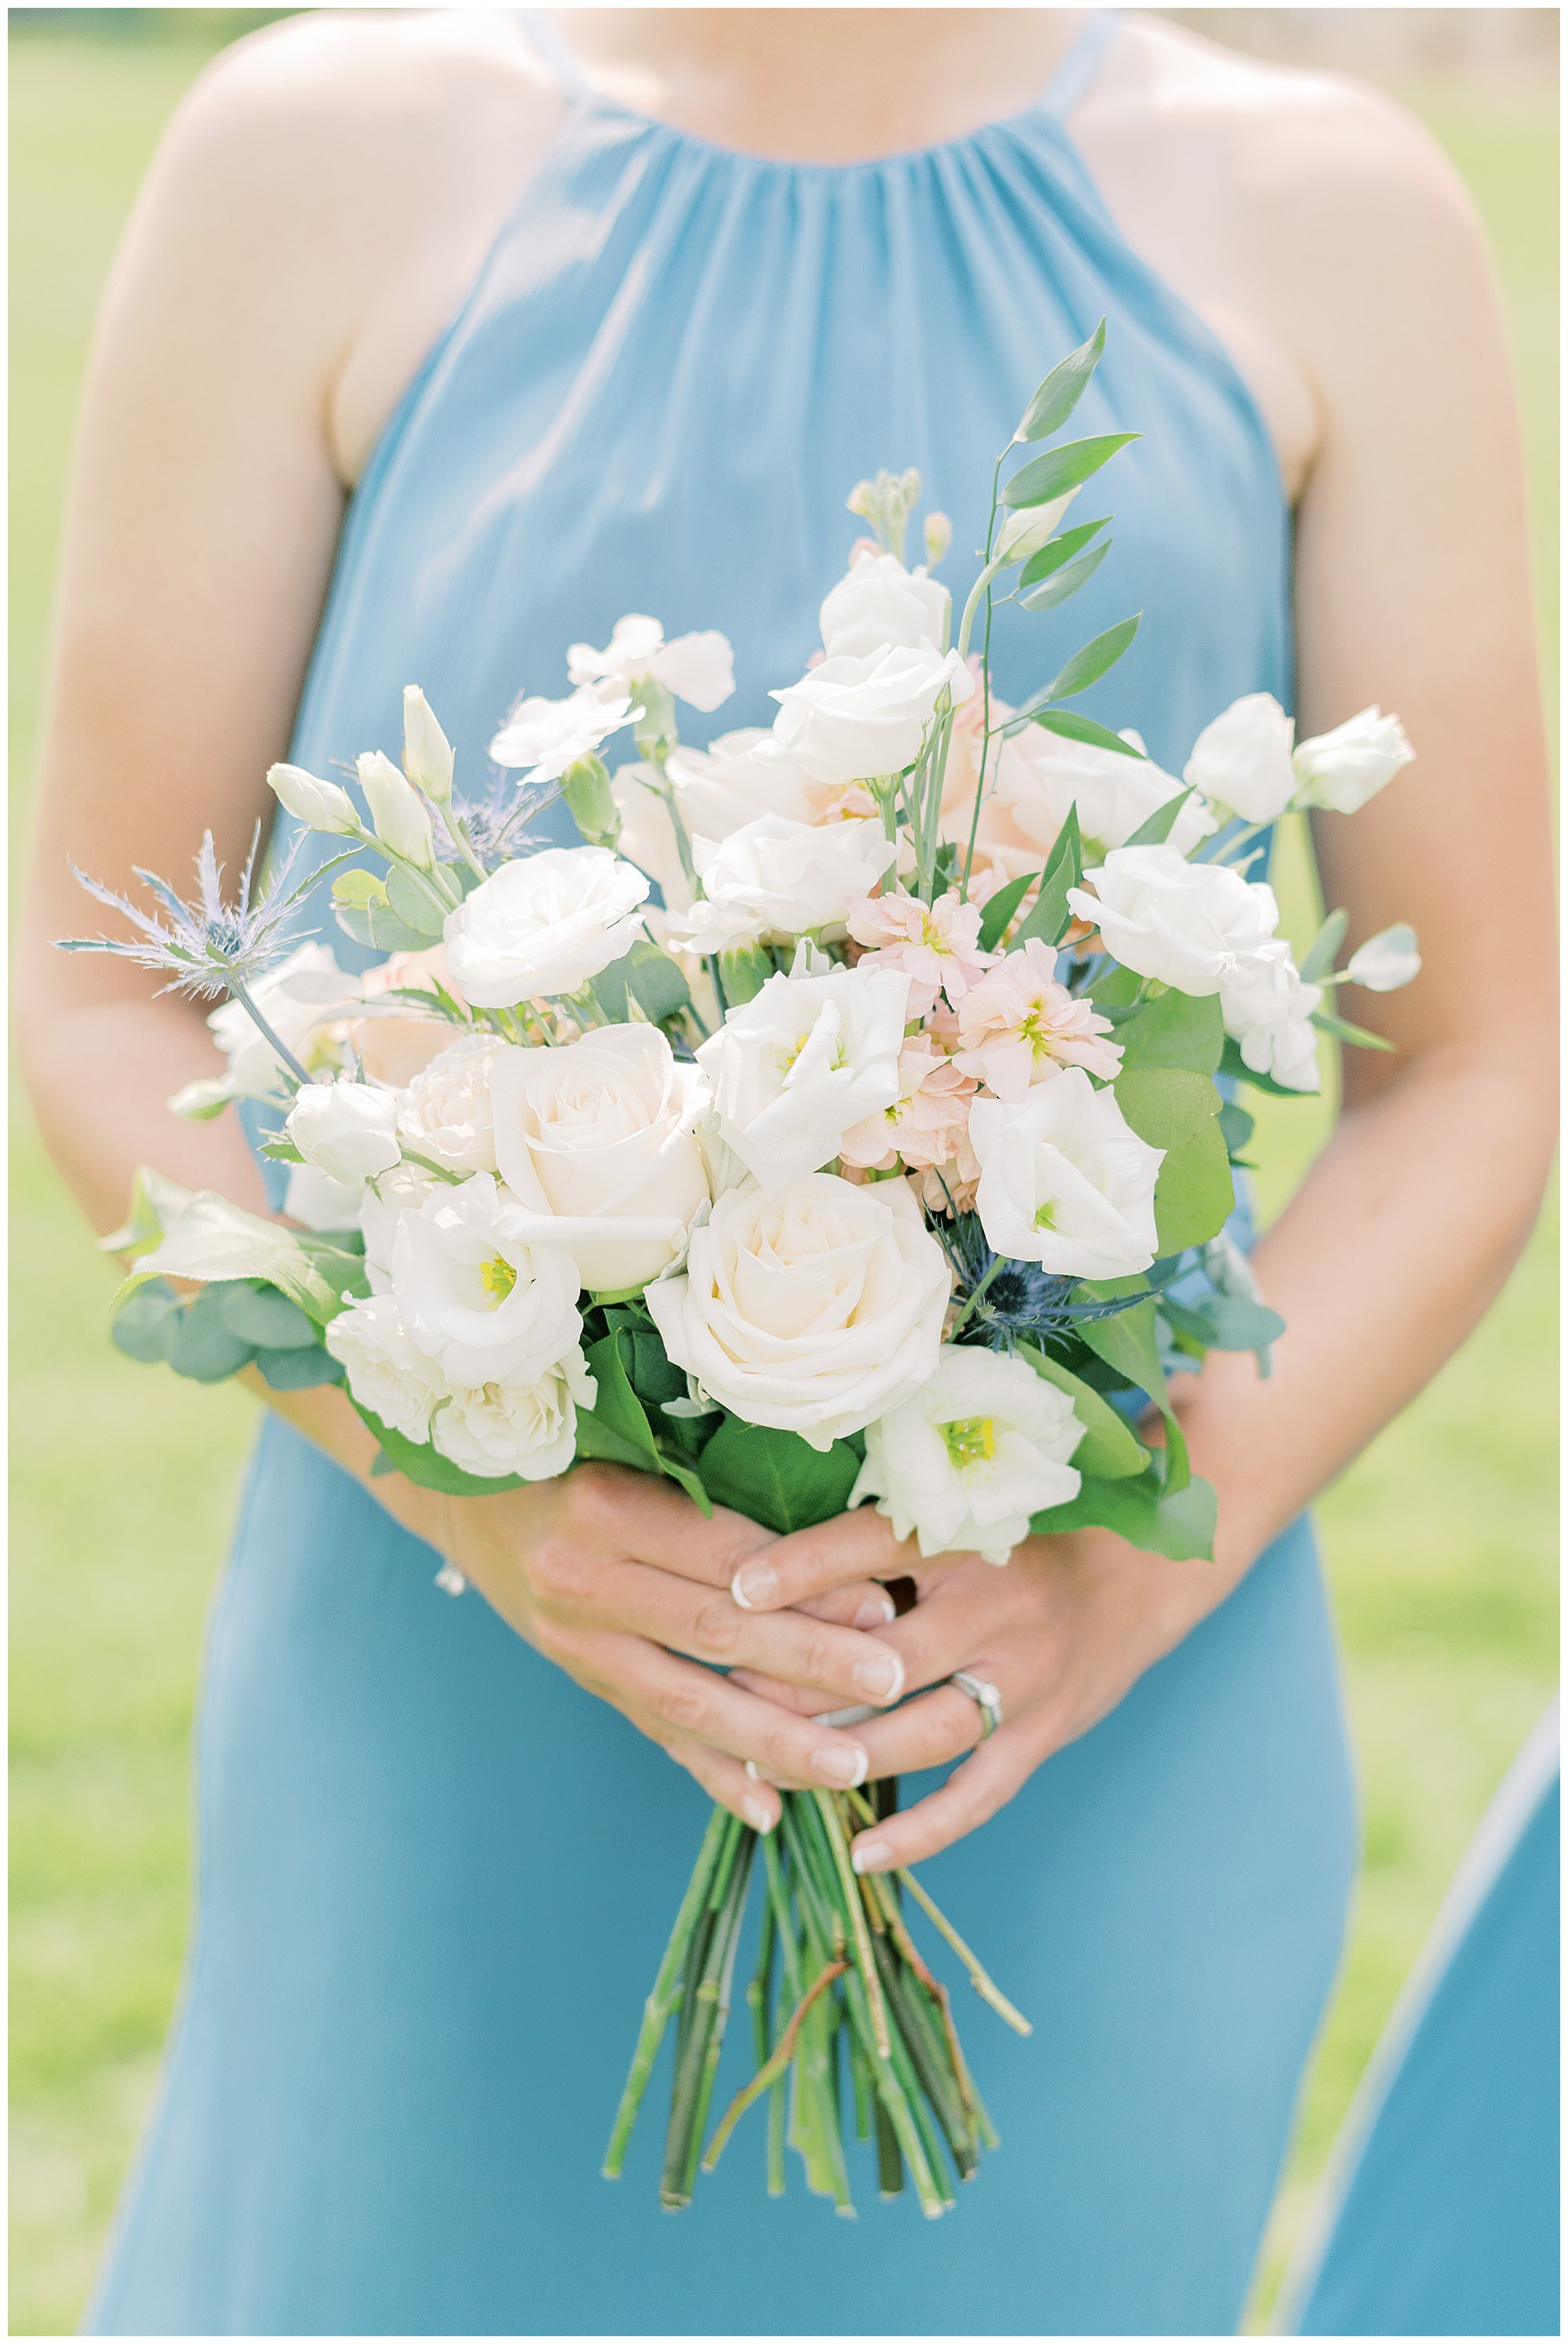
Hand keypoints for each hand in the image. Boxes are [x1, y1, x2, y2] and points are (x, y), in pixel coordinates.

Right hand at [392, 1462, 908, 1833]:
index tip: (881, 1605)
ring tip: (850, 1769)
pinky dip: (712, 1775)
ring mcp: (575, 1642)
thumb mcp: (631, 1457)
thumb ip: (714, 1497)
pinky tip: (766, 1811)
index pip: (723, 1555)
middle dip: (810, 1664)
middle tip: (892, 1683)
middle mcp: (582, 1581)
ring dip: (773, 1741)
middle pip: (713, 1632)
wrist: (465, 1501)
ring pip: (686, 1702)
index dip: (803, 1585)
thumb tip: (835, 1542)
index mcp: (606, 1509)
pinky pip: (653, 1733)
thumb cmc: (572, 1459)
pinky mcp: (581, 1680)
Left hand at [726, 1508, 1220, 1870]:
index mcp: (968, 1540)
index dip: (802, 1567)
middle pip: (886, 1658)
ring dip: (843, 1758)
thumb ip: (880, 1537)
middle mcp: (995, 1609)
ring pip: (922, 1733)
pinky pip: (977, 1796)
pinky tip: (864, 1854)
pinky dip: (921, 1832)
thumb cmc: (1028, 1539)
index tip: (735, 1590)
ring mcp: (1023, 1679)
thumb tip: (770, 1560)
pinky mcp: (1043, 1734)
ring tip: (770, 1775)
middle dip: (803, 1686)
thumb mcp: (963, 1517)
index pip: (873, 1546)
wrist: (1144, 1574)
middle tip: (733, 1701)